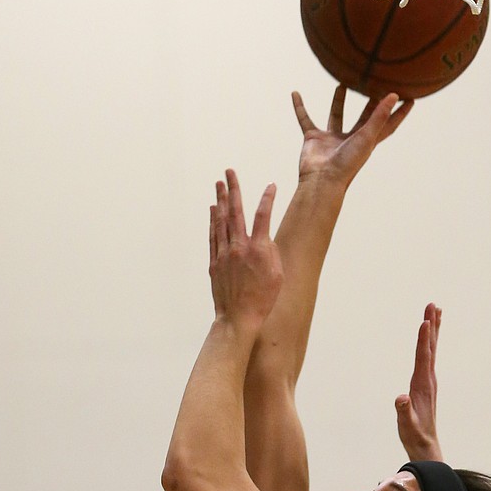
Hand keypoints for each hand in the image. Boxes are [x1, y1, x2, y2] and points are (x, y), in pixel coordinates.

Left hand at [210, 170, 281, 331]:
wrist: (238, 318)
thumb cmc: (263, 300)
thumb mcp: (277, 276)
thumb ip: (271, 252)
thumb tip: (264, 238)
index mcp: (258, 250)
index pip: (263, 216)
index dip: (268, 199)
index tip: (271, 187)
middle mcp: (239, 247)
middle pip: (235, 211)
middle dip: (233, 189)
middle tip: (229, 172)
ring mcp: (224, 254)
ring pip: (221, 221)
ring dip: (220, 200)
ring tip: (219, 184)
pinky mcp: (215, 262)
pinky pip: (213, 236)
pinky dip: (213, 221)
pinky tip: (213, 210)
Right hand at [292, 85, 411, 189]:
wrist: (321, 182)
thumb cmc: (346, 164)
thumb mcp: (367, 138)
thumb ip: (379, 116)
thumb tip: (394, 96)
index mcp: (367, 141)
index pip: (388, 123)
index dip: (399, 112)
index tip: (410, 98)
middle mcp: (351, 139)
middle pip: (363, 116)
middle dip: (370, 101)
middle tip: (375, 81)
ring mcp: (332, 139)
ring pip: (337, 114)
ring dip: (339, 100)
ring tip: (342, 82)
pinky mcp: (314, 139)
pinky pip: (305, 119)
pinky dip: (299, 107)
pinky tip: (295, 93)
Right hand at [396, 303, 441, 459]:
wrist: (425, 444)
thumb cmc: (413, 434)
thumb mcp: (405, 424)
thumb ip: (403, 411)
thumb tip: (400, 398)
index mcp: (422, 385)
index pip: (424, 357)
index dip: (424, 339)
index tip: (425, 321)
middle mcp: (428, 379)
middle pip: (431, 347)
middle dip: (431, 325)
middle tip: (432, 305)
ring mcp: (429, 380)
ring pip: (432, 349)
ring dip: (433, 330)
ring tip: (434, 311)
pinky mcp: (427, 383)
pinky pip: (429, 357)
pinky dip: (430, 343)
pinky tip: (430, 337)